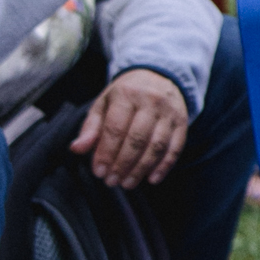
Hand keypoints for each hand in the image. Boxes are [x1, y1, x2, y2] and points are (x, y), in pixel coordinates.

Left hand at [70, 69, 187, 189]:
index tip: (99, 172)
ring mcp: (169, 112)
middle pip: (137, 139)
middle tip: (112, 181)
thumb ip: (90, 128)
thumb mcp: (103, 104)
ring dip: (142, 168)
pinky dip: (164, 166)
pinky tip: (152, 179)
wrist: (158, 76)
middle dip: (123, 164)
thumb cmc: (125, 95)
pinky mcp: (182, 122)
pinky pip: (176, 147)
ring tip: (128, 183)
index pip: (115, 128)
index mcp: (126, 94)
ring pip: (157, 145)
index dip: (106, 153)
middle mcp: (151, 101)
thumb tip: (77, 149)